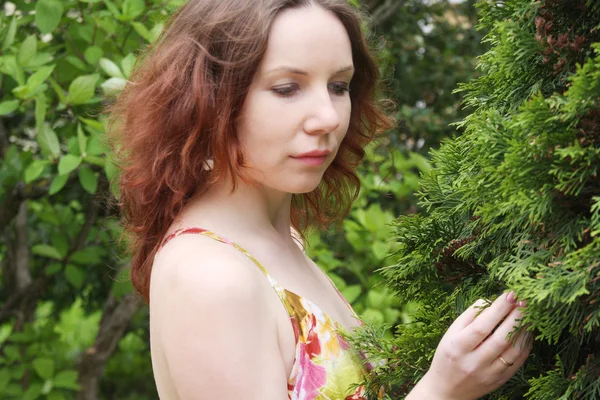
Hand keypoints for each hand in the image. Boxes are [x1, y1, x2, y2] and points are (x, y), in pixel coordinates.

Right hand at [414, 292, 531, 399]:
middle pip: (501, 338)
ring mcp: (489, 373)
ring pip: (513, 350)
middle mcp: (474, 362)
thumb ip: (468, 316)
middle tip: (525, 300)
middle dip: (516, 317)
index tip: (510, 294)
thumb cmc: (447, 356)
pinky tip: (527, 332)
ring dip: (524, 330)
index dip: (498, 309)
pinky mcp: (500, 381)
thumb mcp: (450, 334)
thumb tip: (488, 300)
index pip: (482, 326)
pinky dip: (526, 345)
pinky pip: (518, 361)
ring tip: (529, 313)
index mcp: (458, 347)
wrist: (447, 390)